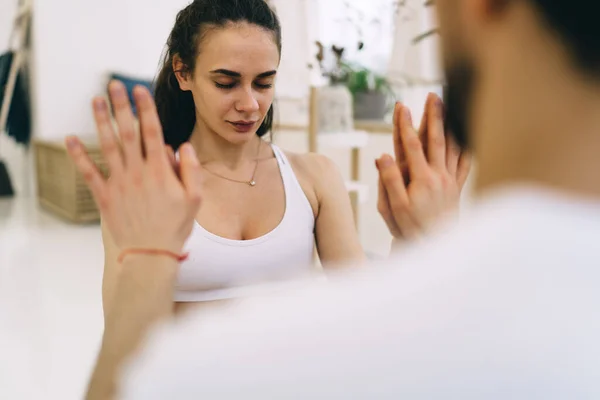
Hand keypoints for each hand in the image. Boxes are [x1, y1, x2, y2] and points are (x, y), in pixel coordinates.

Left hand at [65, 80, 201, 253]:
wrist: (150, 254)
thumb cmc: (175, 227)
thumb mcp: (195, 199)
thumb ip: (191, 170)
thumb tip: (182, 146)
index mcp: (160, 170)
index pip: (152, 131)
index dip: (145, 108)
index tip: (140, 90)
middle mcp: (137, 172)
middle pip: (127, 132)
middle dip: (121, 106)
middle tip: (114, 85)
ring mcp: (119, 183)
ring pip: (108, 146)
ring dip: (100, 121)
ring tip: (95, 101)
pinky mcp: (105, 196)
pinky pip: (89, 172)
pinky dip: (78, 155)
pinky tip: (70, 139)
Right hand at [376, 93, 470, 242]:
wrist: (436, 245)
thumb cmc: (411, 228)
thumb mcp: (393, 208)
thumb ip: (388, 180)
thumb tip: (383, 156)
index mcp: (420, 178)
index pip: (411, 145)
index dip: (405, 125)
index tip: (401, 106)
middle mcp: (437, 175)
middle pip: (436, 139)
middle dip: (433, 116)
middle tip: (433, 96)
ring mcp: (449, 180)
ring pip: (452, 146)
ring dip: (449, 125)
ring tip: (450, 107)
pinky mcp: (456, 188)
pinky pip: (465, 164)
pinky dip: (467, 148)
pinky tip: (469, 138)